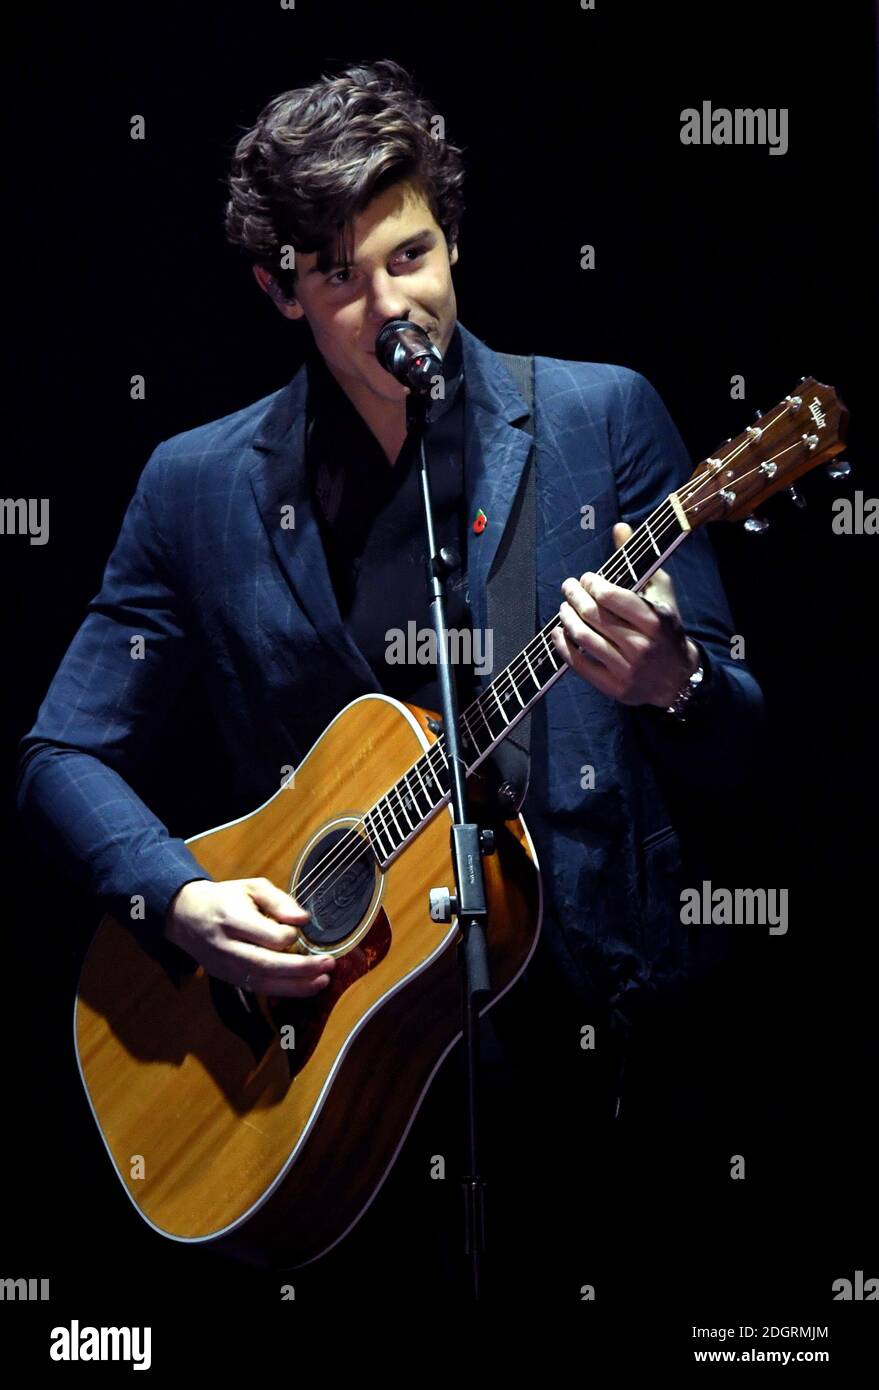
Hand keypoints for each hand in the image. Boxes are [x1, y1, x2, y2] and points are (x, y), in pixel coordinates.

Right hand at [163, 877, 334, 997]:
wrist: (185, 916)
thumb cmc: (224, 898)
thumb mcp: (251, 887)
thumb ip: (279, 901)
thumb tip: (303, 919)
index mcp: (233, 919)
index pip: (269, 936)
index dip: (291, 935)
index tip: (300, 928)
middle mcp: (228, 947)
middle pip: (268, 965)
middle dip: (302, 968)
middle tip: (329, 964)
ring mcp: (226, 966)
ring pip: (264, 983)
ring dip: (297, 986)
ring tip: (323, 981)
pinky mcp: (228, 978)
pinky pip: (258, 989)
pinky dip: (283, 990)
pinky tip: (304, 987)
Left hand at [551, 521, 700, 707]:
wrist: (678, 678)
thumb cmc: (667, 629)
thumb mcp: (661, 592)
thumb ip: (639, 560)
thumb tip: (620, 526)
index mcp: (655, 621)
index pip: (611, 597)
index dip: (592, 584)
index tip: (587, 579)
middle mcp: (641, 646)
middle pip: (593, 616)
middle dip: (574, 597)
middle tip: (568, 587)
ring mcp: (627, 670)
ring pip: (583, 638)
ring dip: (566, 618)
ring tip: (564, 607)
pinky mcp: (614, 688)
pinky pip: (579, 665)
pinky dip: (563, 646)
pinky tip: (559, 633)